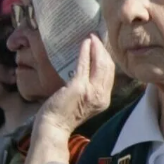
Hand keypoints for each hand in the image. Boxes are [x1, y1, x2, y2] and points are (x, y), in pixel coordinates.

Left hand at [26, 35, 114, 163]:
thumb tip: (90, 69)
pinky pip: (85, 65)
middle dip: (103, 50)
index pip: (110, 74)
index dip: (107, 58)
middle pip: (108, 67)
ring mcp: (93, 92)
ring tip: (91, 38)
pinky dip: (85, 52)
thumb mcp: (83, 102)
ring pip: (100, 64)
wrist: (53, 126)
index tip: (102, 46)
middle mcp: (102, 95)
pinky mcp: (80, 87)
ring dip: (96, 48)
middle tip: (97, 37)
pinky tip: (84, 43)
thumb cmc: (63, 114)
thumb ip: (90, 88)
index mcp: (104, 99)